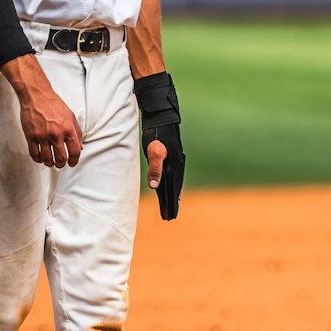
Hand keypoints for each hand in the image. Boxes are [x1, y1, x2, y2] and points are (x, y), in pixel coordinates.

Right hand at [1, 55, 82, 167]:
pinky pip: (34, 154)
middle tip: (60, 164)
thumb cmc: (53, 104)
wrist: (36, 95)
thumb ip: (77, 132)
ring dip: (49, 163)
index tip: (72, 163)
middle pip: (60, 159)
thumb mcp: (70, 116)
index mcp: (68, 129)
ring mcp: (42, 136)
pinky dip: (38, 159)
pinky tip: (40, 157)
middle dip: (61, 164)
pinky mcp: (30, 136)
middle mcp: (56, 134)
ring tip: (50, 161)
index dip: (74, 161)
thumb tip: (79, 148)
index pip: (75, 151)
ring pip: (46, 159)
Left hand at [133, 71, 184, 219]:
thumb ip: (155, 167)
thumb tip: (154, 186)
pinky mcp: (172, 153)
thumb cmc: (156, 130)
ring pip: (174, 181)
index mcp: (173, 165)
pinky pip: (173, 173)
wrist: (161, 113)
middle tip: (170, 217)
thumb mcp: (153, 148)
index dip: (169, 203)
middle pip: (175, 187)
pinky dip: (172, 183)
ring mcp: (176, 158)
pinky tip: (169, 184)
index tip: (168, 217)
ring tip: (170, 205)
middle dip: (172, 202)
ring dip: (172, 193)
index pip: (171, 189)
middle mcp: (177, 163)